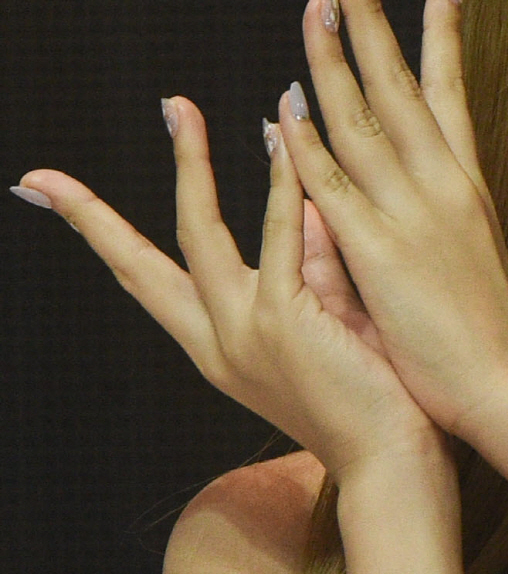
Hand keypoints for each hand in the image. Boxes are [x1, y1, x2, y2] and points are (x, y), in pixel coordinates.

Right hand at [11, 90, 447, 484]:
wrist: (395, 466)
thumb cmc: (375, 402)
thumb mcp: (329, 322)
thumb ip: (310, 266)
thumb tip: (302, 203)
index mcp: (218, 347)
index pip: (145, 281)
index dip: (99, 235)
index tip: (46, 194)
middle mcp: (217, 342)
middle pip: (137, 263)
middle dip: (91, 211)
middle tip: (46, 173)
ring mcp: (245, 334)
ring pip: (197, 233)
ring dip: (189, 163)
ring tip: (177, 107)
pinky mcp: (285, 324)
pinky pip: (278, 237)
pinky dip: (280, 184)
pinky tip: (282, 138)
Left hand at [278, 0, 507, 449]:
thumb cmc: (491, 336)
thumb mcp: (475, 256)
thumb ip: (443, 214)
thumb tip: (426, 182)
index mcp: (469, 185)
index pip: (453, 90)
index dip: (446, 31)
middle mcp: (444, 185)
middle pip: (404, 83)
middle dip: (378, 15)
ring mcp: (411, 215)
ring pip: (364, 120)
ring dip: (334, 58)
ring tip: (316, 2)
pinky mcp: (379, 254)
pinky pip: (334, 188)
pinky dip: (309, 144)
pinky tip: (288, 104)